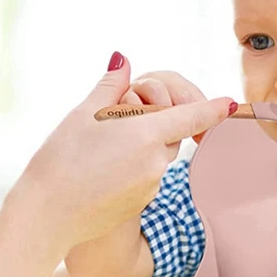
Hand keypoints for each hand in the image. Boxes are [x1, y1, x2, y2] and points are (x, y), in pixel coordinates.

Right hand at [11, 54, 233, 257]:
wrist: (46, 215)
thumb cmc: (59, 160)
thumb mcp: (82, 115)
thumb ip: (110, 86)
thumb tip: (124, 61)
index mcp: (145, 134)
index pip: (191, 117)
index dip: (212, 109)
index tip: (230, 103)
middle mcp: (156, 162)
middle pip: (169, 133)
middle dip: (151, 123)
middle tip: (111, 123)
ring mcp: (150, 186)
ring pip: (156, 156)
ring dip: (140, 147)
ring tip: (98, 152)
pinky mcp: (141, 204)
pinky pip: (146, 178)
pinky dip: (131, 169)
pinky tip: (99, 173)